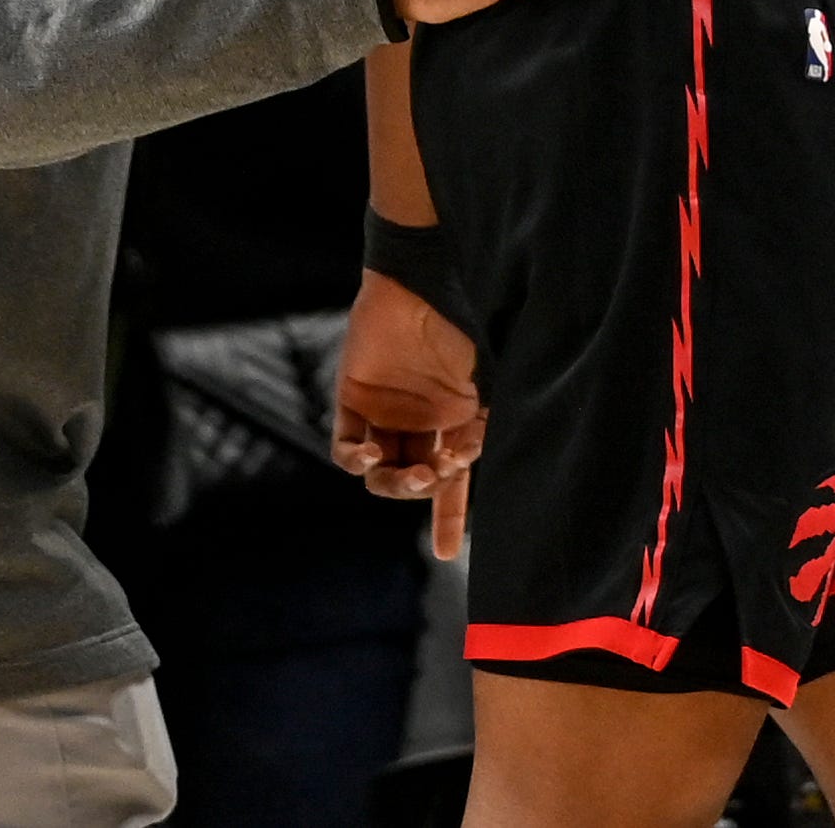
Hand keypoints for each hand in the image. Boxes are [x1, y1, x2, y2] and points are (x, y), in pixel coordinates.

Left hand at [334, 271, 485, 554]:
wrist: (420, 279)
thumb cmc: (463, 323)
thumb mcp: (489, 379)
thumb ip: (488, 423)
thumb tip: (487, 468)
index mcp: (457, 417)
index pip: (454, 478)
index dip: (451, 517)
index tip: (451, 554)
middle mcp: (421, 421)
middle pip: (417, 479)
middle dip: (425, 492)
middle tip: (431, 479)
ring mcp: (385, 412)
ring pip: (381, 472)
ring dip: (394, 484)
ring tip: (408, 474)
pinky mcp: (352, 399)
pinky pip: (345, 448)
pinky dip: (356, 461)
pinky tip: (371, 457)